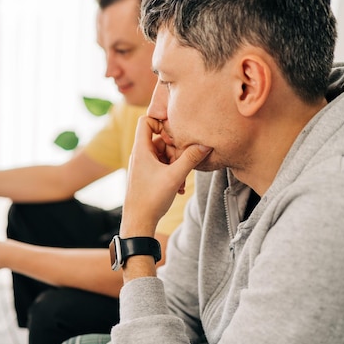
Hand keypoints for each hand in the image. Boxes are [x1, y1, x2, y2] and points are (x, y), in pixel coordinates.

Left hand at [121, 116, 211, 236]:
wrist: (138, 222)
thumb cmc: (151, 198)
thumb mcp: (175, 176)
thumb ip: (190, 158)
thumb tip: (205, 145)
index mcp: (141, 150)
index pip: (146, 121)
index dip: (161, 122)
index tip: (175, 135)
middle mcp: (140, 155)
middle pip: (160, 140)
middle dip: (175, 150)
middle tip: (184, 163)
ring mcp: (142, 166)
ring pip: (164, 156)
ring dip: (176, 165)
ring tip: (182, 180)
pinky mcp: (146, 177)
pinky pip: (161, 167)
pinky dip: (172, 173)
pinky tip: (179, 188)